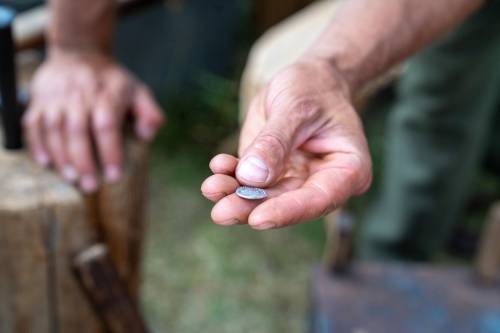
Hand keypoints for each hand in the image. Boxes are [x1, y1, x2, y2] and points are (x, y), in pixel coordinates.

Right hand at [24, 49, 163, 191]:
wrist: (78, 51)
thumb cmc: (113, 81)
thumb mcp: (139, 91)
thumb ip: (150, 114)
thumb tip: (146, 136)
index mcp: (108, 93)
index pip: (107, 125)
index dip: (110, 152)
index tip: (114, 175)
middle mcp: (80, 94)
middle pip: (78, 130)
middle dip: (84, 161)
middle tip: (90, 186)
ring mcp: (57, 97)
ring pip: (54, 129)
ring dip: (62, 156)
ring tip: (72, 178)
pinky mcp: (39, 101)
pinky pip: (33, 124)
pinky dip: (37, 145)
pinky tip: (46, 163)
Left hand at [201, 59, 371, 229]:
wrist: (306, 81)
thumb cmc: (313, 89)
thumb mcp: (297, 107)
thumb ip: (275, 142)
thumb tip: (251, 176)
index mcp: (348, 170)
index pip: (319, 199)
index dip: (288, 211)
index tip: (257, 218)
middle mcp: (322, 183)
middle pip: (287, 203)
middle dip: (251, 207)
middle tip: (222, 212)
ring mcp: (295, 181)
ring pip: (264, 198)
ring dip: (235, 195)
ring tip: (211, 187)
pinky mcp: (271, 174)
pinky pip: (249, 182)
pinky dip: (230, 178)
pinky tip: (217, 167)